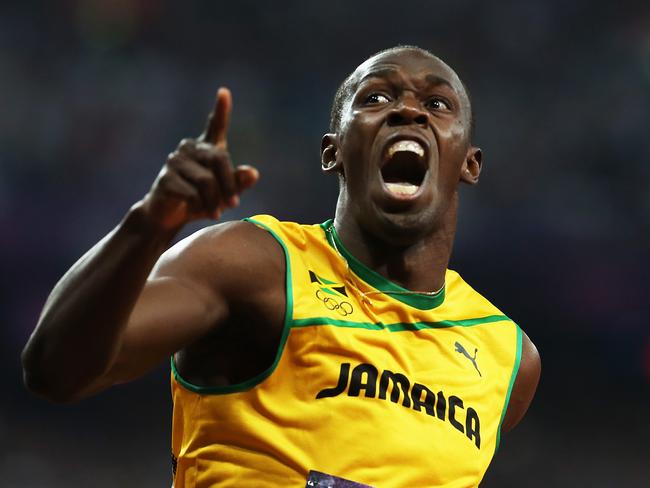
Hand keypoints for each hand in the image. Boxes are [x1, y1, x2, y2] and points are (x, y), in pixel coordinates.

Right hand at [139, 88, 258, 231]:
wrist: (168, 215)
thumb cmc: (201, 201)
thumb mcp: (224, 194)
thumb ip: (239, 183)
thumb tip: (253, 173)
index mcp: (206, 148)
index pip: (215, 126)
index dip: (221, 110)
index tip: (224, 92)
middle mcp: (190, 149)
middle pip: (219, 159)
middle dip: (229, 185)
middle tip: (235, 204)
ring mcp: (175, 161)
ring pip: (206, 181)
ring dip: (215, 200)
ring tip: (215, 212)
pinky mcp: (165, 179)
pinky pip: (191, 193)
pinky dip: (200, 205)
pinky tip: (198, 210)